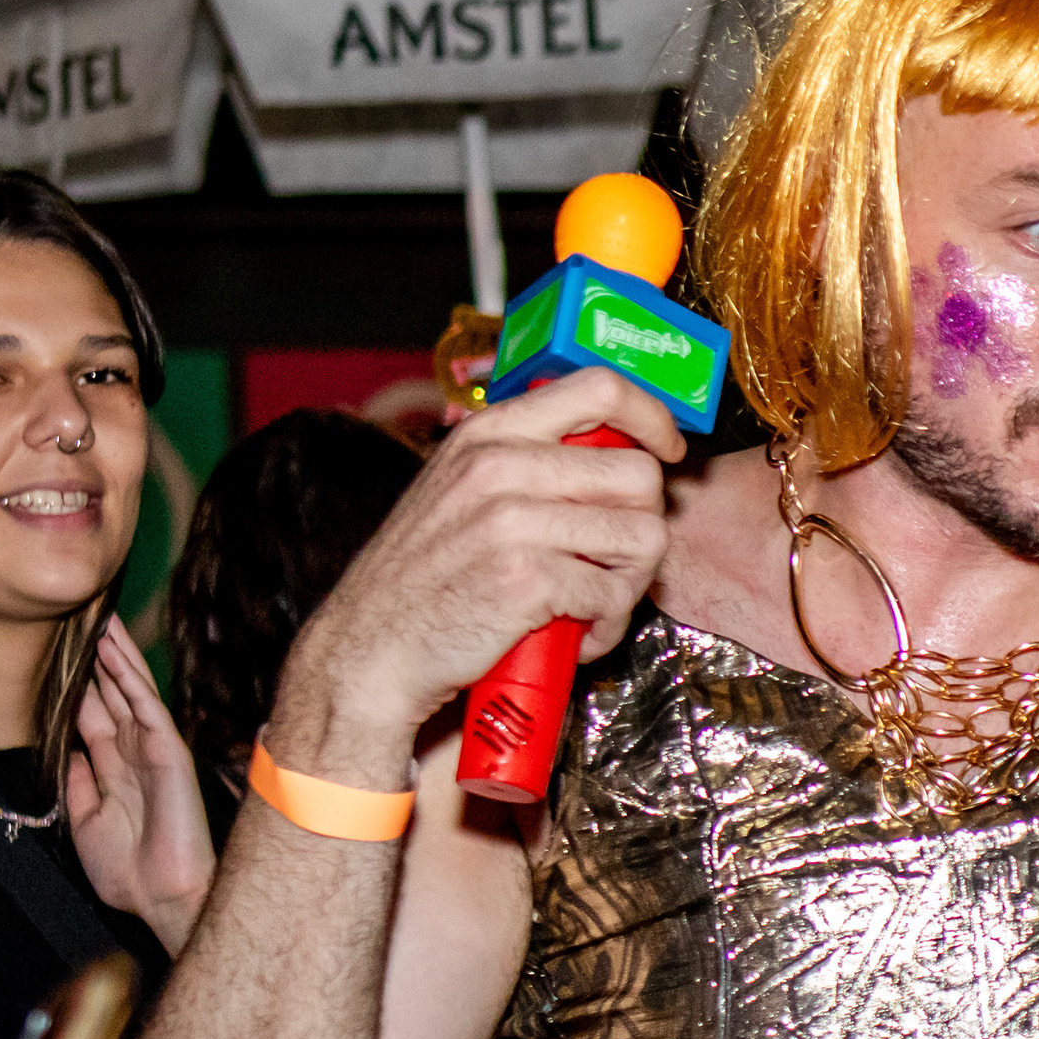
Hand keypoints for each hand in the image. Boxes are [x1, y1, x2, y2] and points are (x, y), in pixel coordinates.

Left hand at [61, 620, 215, 951]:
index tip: (60, 652)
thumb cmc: (127, 870)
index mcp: (115, 769)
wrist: (159, 896)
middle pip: (112, 693)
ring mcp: (154, 750)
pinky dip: (130, 678)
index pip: (93, 714)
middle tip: (82, 617)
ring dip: (115, 655)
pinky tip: (116, 652)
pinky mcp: (169, 752)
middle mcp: (135, 753)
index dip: (78, 683)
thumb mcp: (84, 822)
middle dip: (98, 658)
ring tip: (99, 618)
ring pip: (130, 691)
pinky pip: (146, 707)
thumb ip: (78, 783)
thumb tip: (69, 750)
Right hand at [270, 363, 685, 781]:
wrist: (370, 650)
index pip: (600, 388)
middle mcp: (500, 466)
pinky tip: (571, 635)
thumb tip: (621, 447)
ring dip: (630, 583)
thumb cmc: (428, 575)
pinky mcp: (524, 580)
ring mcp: (510, 522)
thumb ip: (531, 460)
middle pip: (640, 476)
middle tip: (614, 563)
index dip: (653, 418)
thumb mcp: (463, 487)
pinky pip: (613, 597)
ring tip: (592, 603)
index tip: (667, 450)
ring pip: (642, 539)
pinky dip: (604, 627)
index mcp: (491, 433)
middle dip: (643, 526)